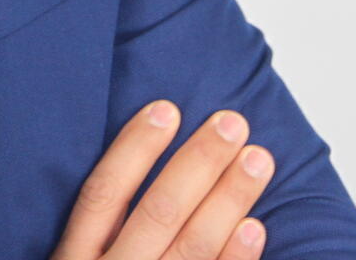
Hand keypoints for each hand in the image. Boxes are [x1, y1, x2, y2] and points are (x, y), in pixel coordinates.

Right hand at [48, 100, 272, 259]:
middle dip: (197, 163)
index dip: (133, 150)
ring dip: (228, 200)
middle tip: (232, 123)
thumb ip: (97, 236)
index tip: (166, 109)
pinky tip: (257, 229)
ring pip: (190, 248)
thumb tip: (138, 167)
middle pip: (155, 214)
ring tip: (258, 160)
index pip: (102, 196)